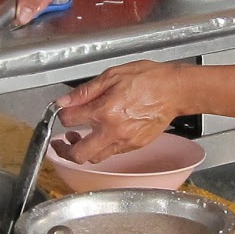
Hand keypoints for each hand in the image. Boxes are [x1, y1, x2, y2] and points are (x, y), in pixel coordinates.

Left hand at [56, 62, 184, 161]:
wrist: (175, 90)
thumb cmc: (148, 79)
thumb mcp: (112, 75)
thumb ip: (85, 91)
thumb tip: (65, 101)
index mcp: (104, 111)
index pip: (69, 120)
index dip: (61, 115)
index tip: (62, 111)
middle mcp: (112, 130)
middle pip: (78, 154)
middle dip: (64, 150)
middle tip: (60, 143)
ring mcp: (124, 141)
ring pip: (95, 158)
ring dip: (83, 151)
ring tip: (79, 138)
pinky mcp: (134, 146)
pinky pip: (112, 152)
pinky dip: (102, 147)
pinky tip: (101, 134)